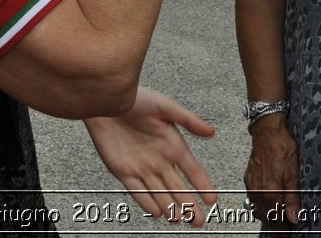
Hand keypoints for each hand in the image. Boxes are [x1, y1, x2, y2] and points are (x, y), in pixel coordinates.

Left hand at [85, 88, 217, 225]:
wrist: (108, 103)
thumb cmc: (137, 100)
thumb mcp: (166, 107)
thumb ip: (188, 120)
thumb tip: (211, 131)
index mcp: (173, 145)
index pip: (192, 170)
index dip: (202, 184)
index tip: (212, 199)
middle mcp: (160, 159)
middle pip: (178, 187)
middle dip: (189, 205)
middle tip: (199, 220)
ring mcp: (143, 167)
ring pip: (160, 193)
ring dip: (170, 207)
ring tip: (180, 220)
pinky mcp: (124, 172)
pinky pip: (137, 191)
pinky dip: (147, 202)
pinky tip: (157, 212)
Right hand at [244, 115, 300, 231]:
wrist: (267, 131)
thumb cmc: (282, 147)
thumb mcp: (294, 173)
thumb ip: (293, 198)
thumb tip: (295, 218)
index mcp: (269, 192)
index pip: (276, 218)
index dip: (283, 228)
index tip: (288, 234)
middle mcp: (257, 191)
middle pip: (266, 216)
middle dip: (275, 224)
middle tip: (285, 228)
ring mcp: (251, 185)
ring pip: (258, 208)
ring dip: (267, 215)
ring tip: (278, 217)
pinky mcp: (248, 178)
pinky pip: (253, 198)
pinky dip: (261, 204)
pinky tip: (268, 202)